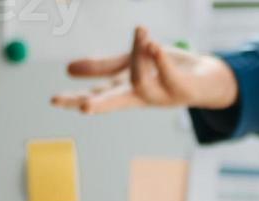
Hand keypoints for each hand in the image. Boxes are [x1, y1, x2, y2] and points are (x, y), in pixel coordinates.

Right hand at [52, 26, 238, 113]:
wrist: (205, 79)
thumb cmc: (164, 71)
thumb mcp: (129, 65)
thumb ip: (101, 68)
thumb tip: (67, 69)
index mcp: (124, 90)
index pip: (95, 96)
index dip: (74, 98)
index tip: (52, 101)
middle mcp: (140, 96)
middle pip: (116, 101)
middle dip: (100, 104)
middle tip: (84, 108)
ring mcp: (160, 96)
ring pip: (141, 81)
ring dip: (138, 58)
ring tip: (141, 33)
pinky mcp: (180, 90)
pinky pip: (168, 76)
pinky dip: (160, 59)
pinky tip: (152, 44)